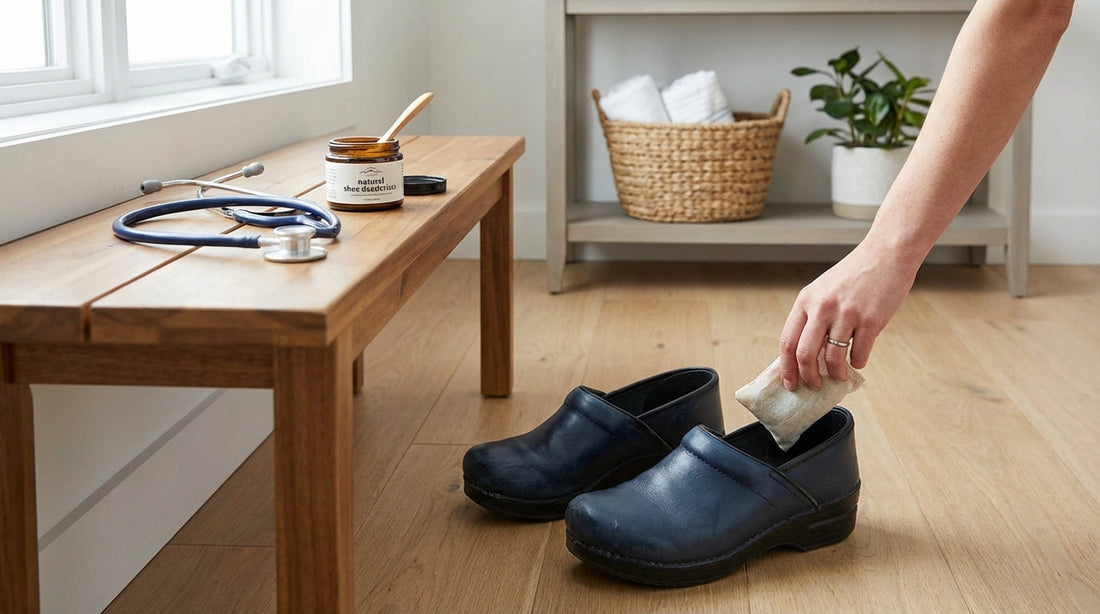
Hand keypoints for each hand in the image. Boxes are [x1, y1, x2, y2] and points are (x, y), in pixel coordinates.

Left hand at [778, 241, 915, 390]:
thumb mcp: (823, 291)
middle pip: (805, 354)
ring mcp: (846, 314)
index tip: (789, 384)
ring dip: (835, 374)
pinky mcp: (870, 320)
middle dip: (808, 378)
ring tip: (839, 377)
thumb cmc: (855, 275)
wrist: (886, 254)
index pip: (787, 341)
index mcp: (805, 301)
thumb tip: (804, 354)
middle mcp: (822, 307)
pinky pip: (859, 354)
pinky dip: (857, 363)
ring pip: (832, 358)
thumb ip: (812, 317)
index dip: (786, 368)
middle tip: (814, 387)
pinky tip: (858, 360)